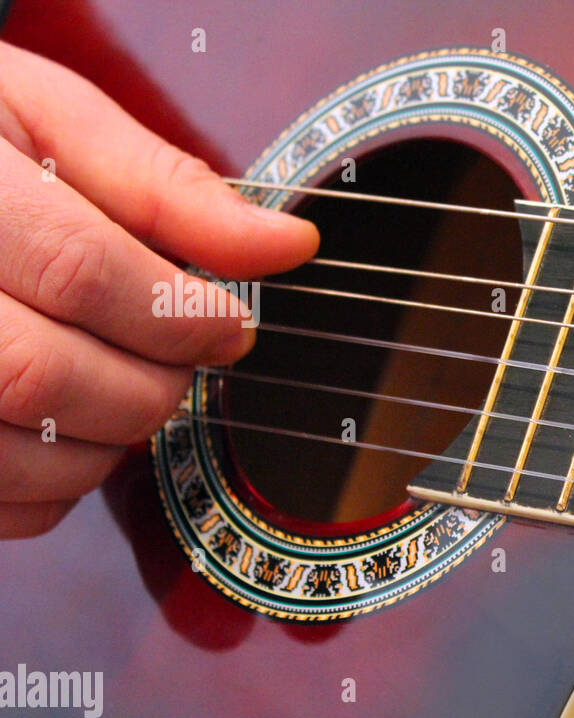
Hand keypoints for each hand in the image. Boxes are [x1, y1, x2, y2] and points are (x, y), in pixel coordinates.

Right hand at [0, 41, 317, 538]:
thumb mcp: (43, 118)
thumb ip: (163, 184)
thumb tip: (291, 245)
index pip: (77, 269)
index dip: (177, 312)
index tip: (231, 326)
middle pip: (43, 375)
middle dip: (149, 383)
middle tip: (177, 361)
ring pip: (16, 455)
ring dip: (106, 443)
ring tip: (120, 386)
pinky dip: (56, 487)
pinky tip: (64, 426)